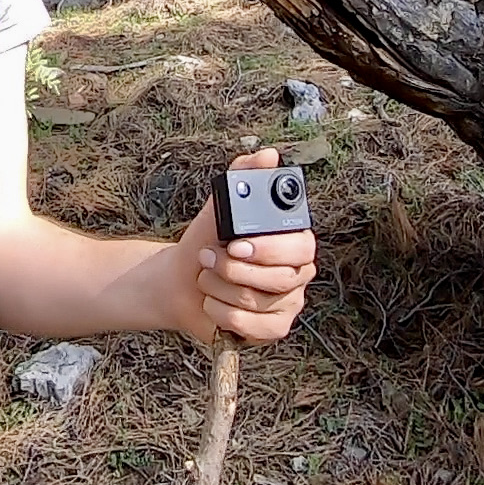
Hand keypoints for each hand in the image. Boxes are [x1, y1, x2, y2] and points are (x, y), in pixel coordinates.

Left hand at [174, 148, 316, 344]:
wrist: (181, 281)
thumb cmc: (206, 241)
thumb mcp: (220, 205)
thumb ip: (243, 175)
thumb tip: (268, 155)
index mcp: (295, 242)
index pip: (302, 247)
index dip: (269, 248)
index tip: (235, 243)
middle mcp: (298, 273)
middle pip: (281, 279)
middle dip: (235, 269)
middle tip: (210, 258)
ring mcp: (288, 304)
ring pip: (260, 302)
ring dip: (220, 288)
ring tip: (207, 277)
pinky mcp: (273, 329)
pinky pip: (253, 326)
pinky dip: (221, 313)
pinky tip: (212, 302)